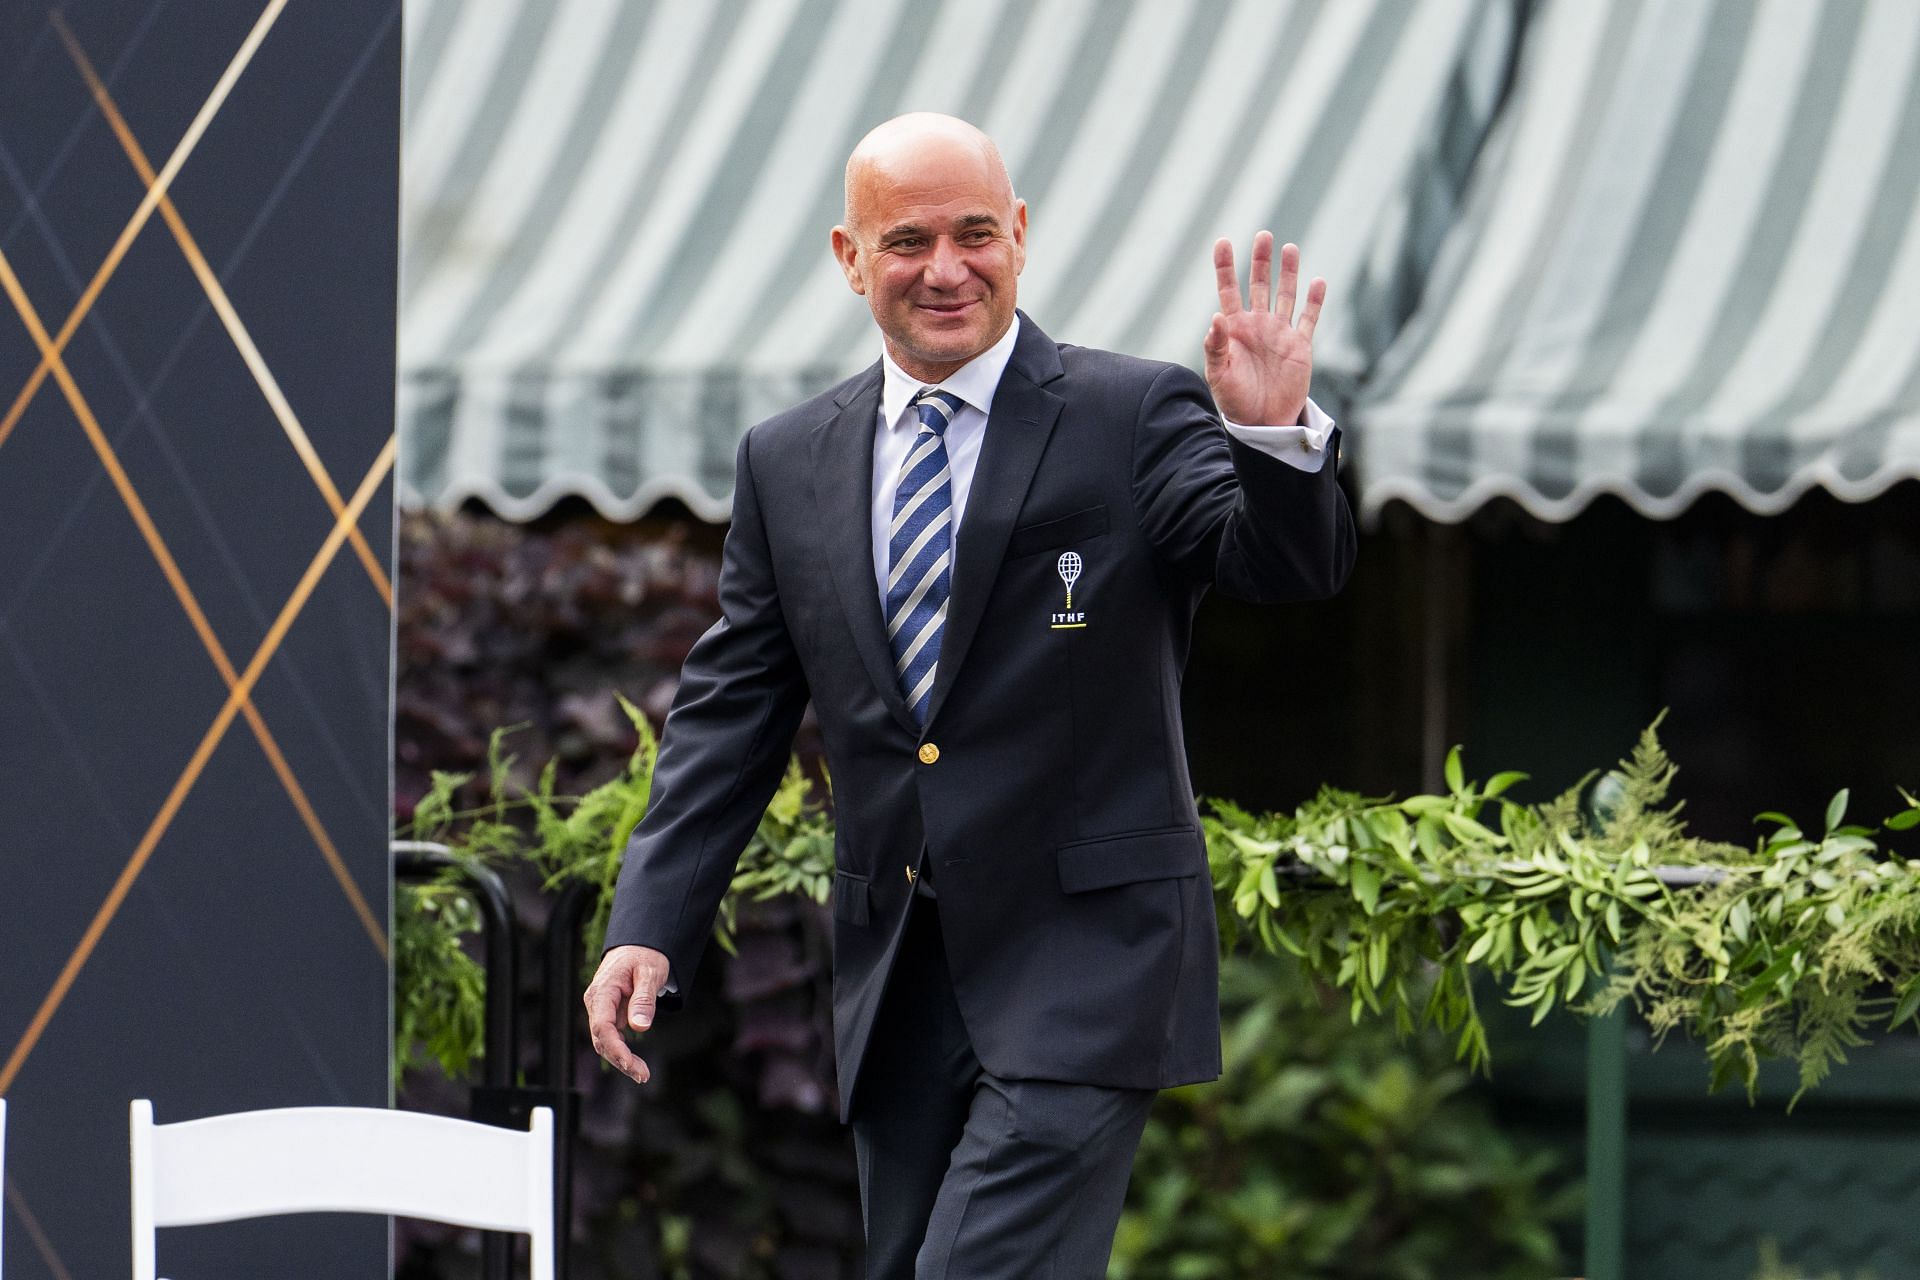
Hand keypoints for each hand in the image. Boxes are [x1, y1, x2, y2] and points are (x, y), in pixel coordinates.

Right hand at [584, 944, 671, 1083]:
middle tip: (643, 1075)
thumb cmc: (645, 955)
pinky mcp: (607, 1013)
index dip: (616, 1049)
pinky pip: (610, 1036)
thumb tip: (639, 1028)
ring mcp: (600, 1008)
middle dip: (620, 1060)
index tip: (632, 1065)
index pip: (603, 1027)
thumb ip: (644, 999)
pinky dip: (622, 1051)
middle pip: (601, 1039)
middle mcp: (596, 1002)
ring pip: (604, 1041)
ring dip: (621, 1059)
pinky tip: (636, 1064)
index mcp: (602, 991)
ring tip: (642, 1074)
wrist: (639, 944)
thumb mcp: (650, 972)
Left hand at [1203, 232, 1323, 426]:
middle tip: (1263, 235)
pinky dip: (1315, 300)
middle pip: (1259, 284)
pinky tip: (1317, 281)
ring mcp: (1280, 333)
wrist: (1263, 422)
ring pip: (1285, 295)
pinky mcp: (1300, 345)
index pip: (1228, 290)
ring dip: (1288, 273)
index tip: (1223, 242)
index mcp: (1234, 329)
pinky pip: (1309, 318)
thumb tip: (1216, 317)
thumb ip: (1216, 346)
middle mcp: (1257, 325)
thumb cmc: (1235, 400)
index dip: (1225, 266)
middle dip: (1261, 261)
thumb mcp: (1219, 373)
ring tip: (1289, 248)